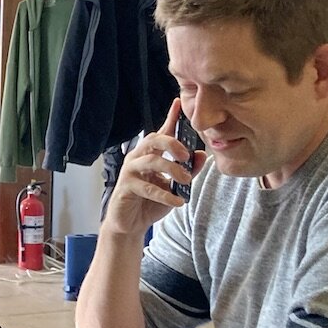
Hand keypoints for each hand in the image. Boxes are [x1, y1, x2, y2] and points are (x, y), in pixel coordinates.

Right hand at [102, 100, 206, 237]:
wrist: (131, 225)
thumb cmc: (150, 202)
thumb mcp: (175, 187)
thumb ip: (188, 171)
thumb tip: (202, 155)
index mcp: (149, 155)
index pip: (161, 133)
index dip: (170, 118)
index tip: (179, 103)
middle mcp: (138, 158)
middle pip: (153, 140)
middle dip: (172, 143)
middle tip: (187, 155)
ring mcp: (130, 172)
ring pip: (151, 161)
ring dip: (172, 170)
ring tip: (187, 181)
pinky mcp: (126, 187)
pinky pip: (147, 187)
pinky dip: (165, 194)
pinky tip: (178, 202)